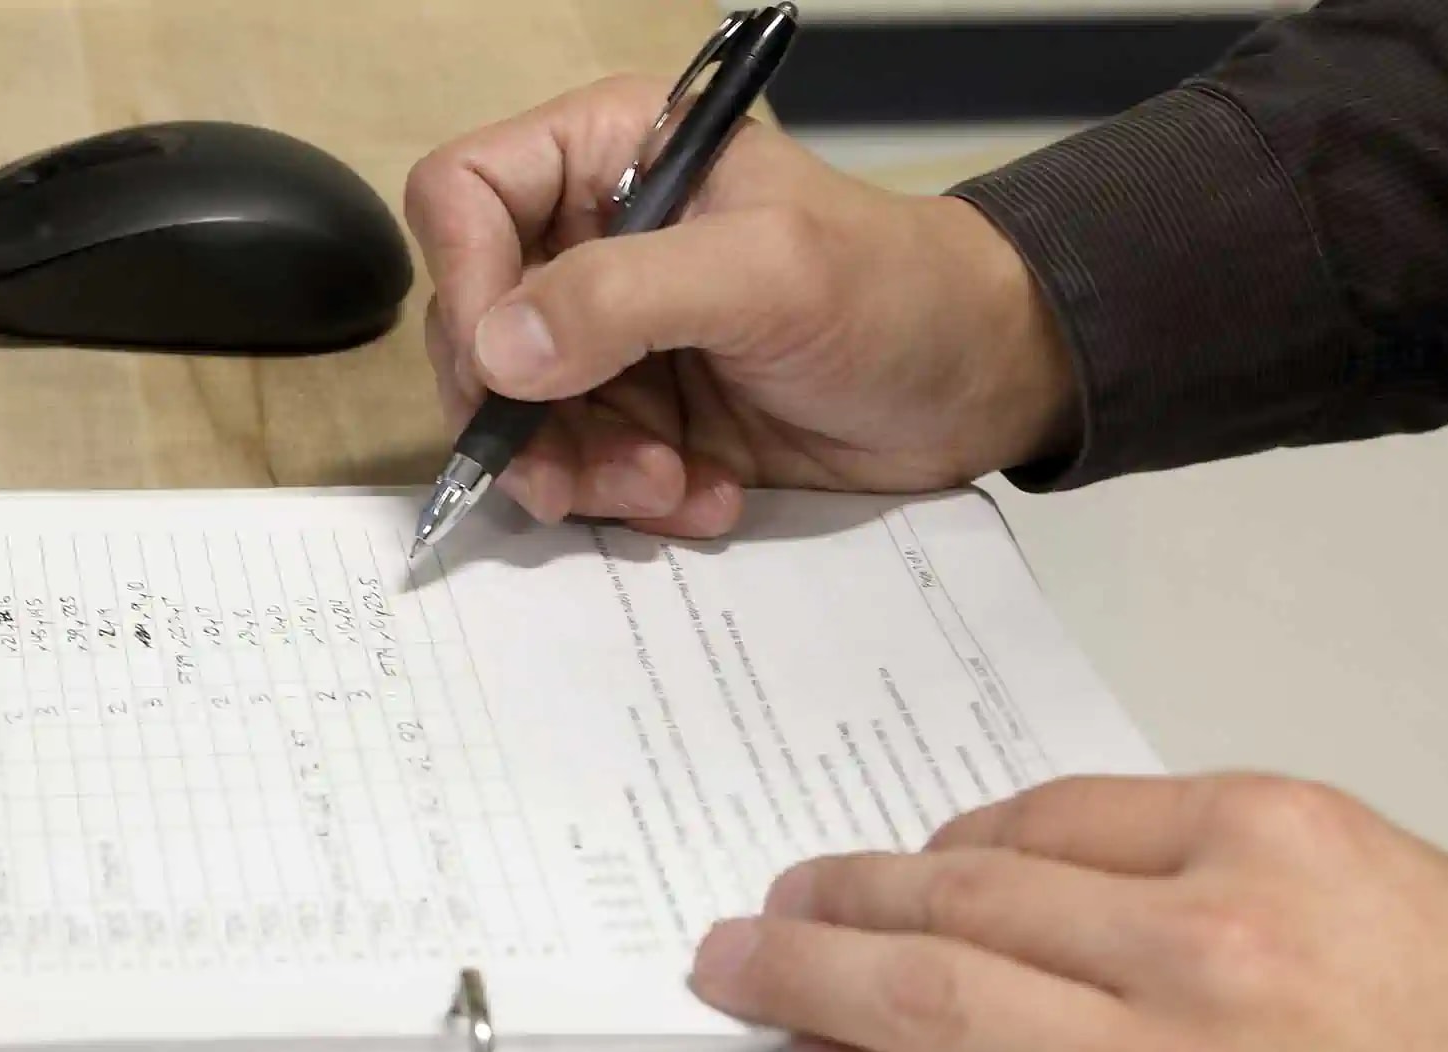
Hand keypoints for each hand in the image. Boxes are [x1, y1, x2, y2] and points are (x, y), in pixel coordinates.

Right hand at [403, 76, 1075, 537]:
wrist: (984, 386)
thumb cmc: (898, 294)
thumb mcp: (767, 277)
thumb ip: (625, 299)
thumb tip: (496, 350)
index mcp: (609, 155)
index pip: (464, 195)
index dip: (465, 284)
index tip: (511, 373)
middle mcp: (592, 240)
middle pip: (475, 327)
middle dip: (526, 415)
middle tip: (578, 475)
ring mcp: (613, 338)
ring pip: (520, 417)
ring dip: (582, 473)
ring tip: (670, 487)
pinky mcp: (642, 417)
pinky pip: (580, 471)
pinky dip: (630, 501)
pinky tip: (704, 497)